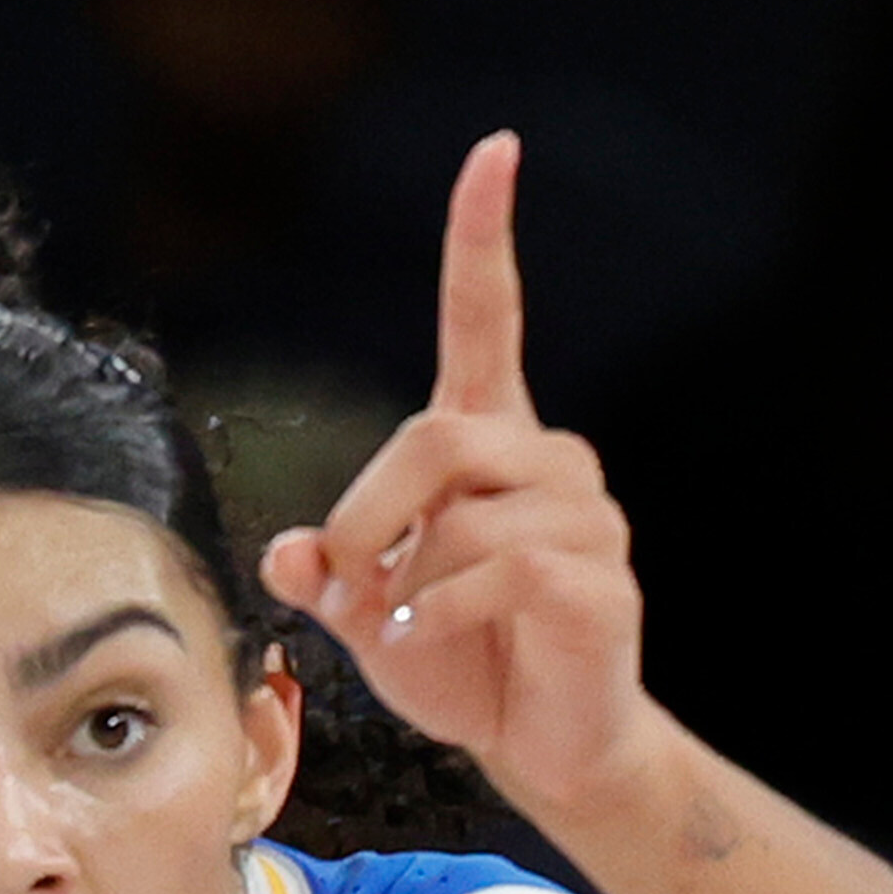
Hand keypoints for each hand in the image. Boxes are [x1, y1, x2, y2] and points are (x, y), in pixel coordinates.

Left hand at [260, 132, 659, 825]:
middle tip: (350, 577)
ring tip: (410, 627)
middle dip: (371, 510)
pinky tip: (430, 641)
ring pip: (466, 515)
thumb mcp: (369, 616)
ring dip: (410, 582)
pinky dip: (444, 612)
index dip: (483, 234)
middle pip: (438, 435)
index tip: (494, 149)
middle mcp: (547, 460)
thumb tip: (290, 555)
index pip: (488, 315)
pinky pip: (505, 570)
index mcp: (490, 440)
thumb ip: (329, 574)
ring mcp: (586, 517)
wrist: (547, 744)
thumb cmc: (463, 663)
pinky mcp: (602, 581)